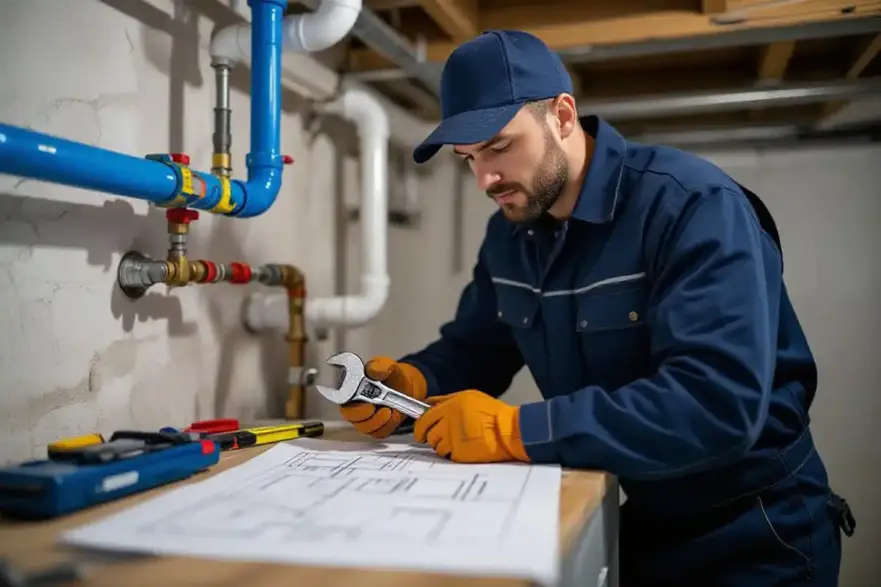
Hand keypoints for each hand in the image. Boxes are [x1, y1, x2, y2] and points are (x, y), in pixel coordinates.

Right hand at [339, 356, 426, 438]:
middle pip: (352, 418)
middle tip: (382, 409)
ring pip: (366, 428)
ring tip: (390, 411)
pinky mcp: (376, 427)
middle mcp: (355, 405)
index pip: (343, 401)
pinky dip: (388, 426)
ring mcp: (365, 418)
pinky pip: (378, 433)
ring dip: (379, 421)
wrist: (405, 387)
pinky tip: (394, 416)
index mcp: (352, 389)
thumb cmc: (391, 376)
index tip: (368, 405)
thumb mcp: (387, 366)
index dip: (352, 406)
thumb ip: (380, 367)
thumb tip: (373, 369)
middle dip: (368, 416)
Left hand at [414, 390, 529, 463]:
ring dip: (443, 446)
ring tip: (457, 442)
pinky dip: (453, 454)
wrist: (509, 431)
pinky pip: (448, 455)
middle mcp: (448, 421)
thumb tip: (430, 405)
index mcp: (450, 406)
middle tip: (437, 438)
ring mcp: (452, 438)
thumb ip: (448, 401)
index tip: (422, 430)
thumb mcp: (471, 397)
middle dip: (429, 437)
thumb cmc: (494, 414)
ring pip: (436, 446)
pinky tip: (464, 449)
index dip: (421, 426)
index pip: (424, 417)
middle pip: (427, 433)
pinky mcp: (458, 453)